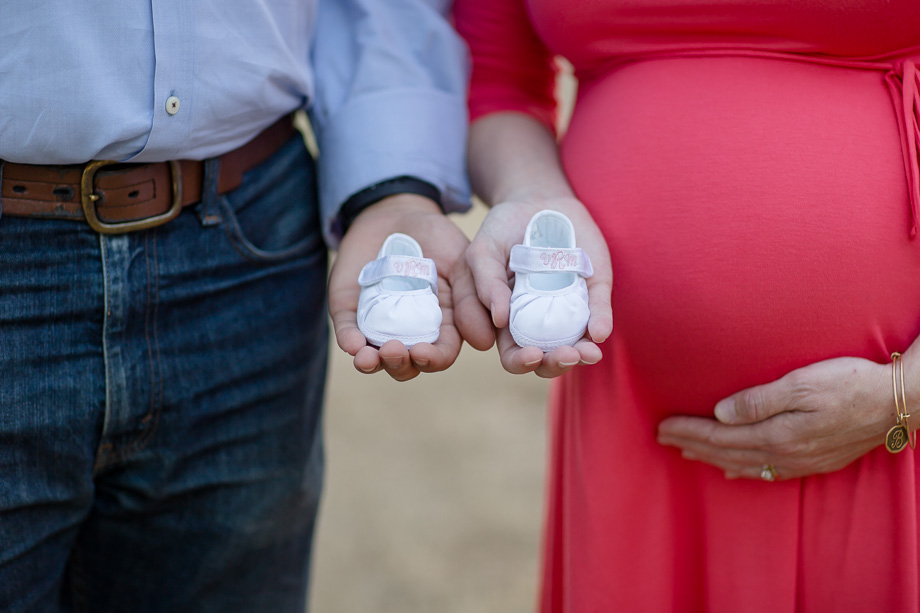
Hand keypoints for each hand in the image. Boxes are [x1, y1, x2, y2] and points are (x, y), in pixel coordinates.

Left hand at [328, 194, 486, 380]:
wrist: (395, 212)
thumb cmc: (436, 238)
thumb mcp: (461, 262)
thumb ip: (472, 298)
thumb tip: (485, 342)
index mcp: (442, 325)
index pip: (440, 353)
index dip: (434, 358)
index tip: (425, 353)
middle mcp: (410, 331)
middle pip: (407, 364)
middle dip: (401, 364)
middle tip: (395, 350)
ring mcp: (378, 323)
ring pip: (376, 358)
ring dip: (372, 364)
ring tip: (369, 358)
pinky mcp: (350, 311)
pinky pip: (348, 333)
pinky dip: (349, 341)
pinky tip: (353, 345)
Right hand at [455, 197, 612, 377]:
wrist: (536, 201)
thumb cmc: (502, 230)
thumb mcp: (483, 251)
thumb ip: (485, 282)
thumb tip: (500, 319)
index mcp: (507, 320)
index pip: (512, 354)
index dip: (520, 361)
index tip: (530, 354)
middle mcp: (538, 320)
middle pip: (545, 358)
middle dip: (553, 364)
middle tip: (563, 355)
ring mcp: (566, 308)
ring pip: (573, 344)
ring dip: (580, 354)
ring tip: (586, 352)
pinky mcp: (592, 291)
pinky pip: (597, 313)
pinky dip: (600, 324)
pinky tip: (599, 332)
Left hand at [657, 357, 895, 479]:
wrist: (897, 402)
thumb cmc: (849, 383)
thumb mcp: (801, 383)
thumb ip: (758, 400)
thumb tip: (720, 413)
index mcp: (776, 433)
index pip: (720, 436)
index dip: (689, 431)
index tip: (663, 426)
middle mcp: (784, 454)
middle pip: (726, 452)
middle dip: (692, 445)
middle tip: (662, 439)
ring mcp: (799, 461)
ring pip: (743, 464)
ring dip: (712, 458)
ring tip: (687, 452)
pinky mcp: (813, 461)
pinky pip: (766, 472)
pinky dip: (742, 470)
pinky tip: (731, 470)